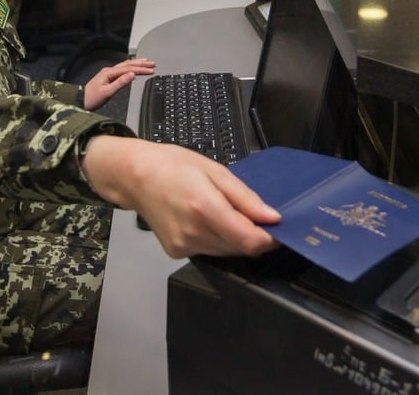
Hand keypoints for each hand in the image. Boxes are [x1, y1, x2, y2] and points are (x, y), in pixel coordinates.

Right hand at [81, 136, 280, 257]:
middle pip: (240, 248)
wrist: (136, 176)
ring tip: (233, 213)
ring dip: (239, 239)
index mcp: (205, 208)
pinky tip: (213, 220)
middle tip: (262, 218)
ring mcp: (183, 245)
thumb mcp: (217, 171)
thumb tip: (271, 216)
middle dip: (256, 236)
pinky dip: (220, 240)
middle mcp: (193, 232)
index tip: (282, 230)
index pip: (248, 240)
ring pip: (226, 252)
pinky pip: (210, 251)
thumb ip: (246, 198)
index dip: (270, 239)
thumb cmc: (173, 166)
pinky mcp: (177, 252)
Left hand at [83, 57, 155, 110]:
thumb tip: (132, 75)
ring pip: (125, 66)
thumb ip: (120, 83)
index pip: (129, 69)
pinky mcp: (108, 78)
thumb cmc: (91, 99)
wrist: (80, 102)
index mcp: (109, 73)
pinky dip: (130, 67)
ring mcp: (108, 74)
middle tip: (152, 63)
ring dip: (136, 64)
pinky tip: (133, 69)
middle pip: (128, 64)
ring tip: (145, 62)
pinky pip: (122, 70)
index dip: (141, 69)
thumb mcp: (107, 92)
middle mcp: (108, 71)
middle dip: (141, 63)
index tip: (151, 70)